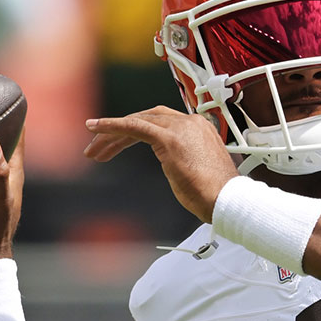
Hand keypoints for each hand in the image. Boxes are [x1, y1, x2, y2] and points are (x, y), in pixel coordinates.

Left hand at [84, 106, 237, 222]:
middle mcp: (189, 122)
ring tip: (93, 150)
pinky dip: (112, 126)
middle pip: (145, 119)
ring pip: (136, 122)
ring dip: (111, 135)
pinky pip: (134, 127)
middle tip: (98, 149)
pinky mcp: (169, 139)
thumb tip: (171, 163)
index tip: (116, 144)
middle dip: (118, 134)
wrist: (227, 201)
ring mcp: (180, 129)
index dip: (134, 130)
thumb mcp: (197, 169)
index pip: (158, 121)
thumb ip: (182, 158)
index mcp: (198, 127)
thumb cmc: (215, 194)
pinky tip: (95, 127)